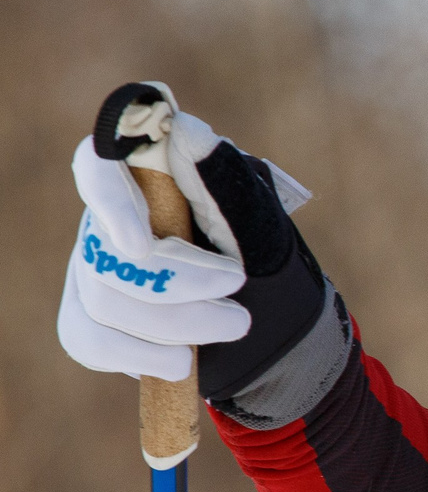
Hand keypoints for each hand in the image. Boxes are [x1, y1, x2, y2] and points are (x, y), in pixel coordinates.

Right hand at [58, 84, 330, 409]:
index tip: (143, 244)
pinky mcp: (89, 315)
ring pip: (101, 300)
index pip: (98, 166)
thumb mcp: (262, 224)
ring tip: (230, 329)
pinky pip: (86, 339)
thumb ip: (223, 180)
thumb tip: (184, 129)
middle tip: (238, 311)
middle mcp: (111, 219)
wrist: (277, 334)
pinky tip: (179, 362)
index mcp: (149, 183)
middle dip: (178, 290)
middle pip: (108, 252)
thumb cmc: (272, 267)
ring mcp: (94, 267)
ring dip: (172, 329)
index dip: (108, 202)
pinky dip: (136, 357)